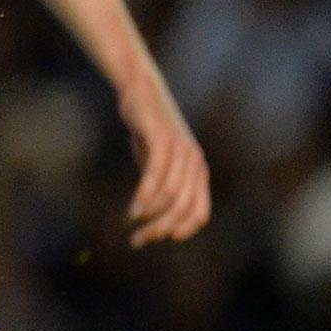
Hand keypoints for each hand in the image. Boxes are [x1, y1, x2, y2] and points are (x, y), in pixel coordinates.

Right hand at [119, 75, 210, 247]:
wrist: (141, 90)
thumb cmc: (147, 128)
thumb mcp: (156, 160)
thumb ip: (160, 183)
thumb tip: (150, 214)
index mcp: (197, 172)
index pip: (199, 213)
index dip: (181, 231)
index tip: (155, 238)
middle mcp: (195, 163)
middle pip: (184, 209)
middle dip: (161, 229)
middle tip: (138, 240)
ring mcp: (180, 150)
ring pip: (171, 195)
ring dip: (151, 215)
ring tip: (131, 224)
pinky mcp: (162, 139)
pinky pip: (156, 174)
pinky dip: (145, 195)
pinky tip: (133, 208)